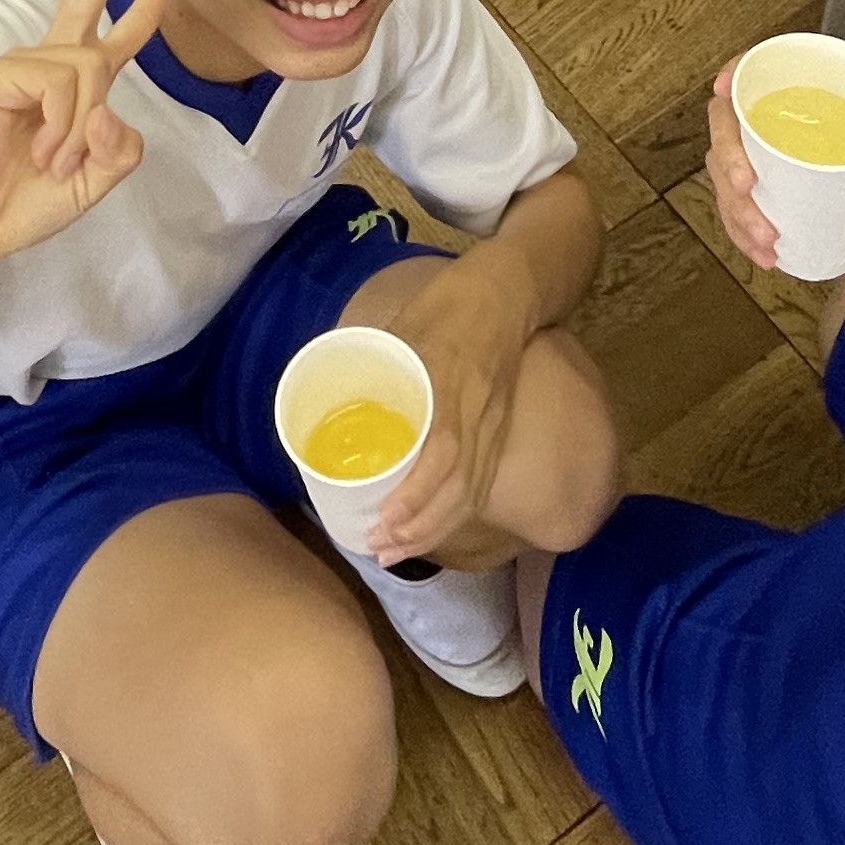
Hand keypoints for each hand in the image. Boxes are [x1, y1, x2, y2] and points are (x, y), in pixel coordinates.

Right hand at [0, 0, 168, 276]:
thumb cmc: (21, 203)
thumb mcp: (94, 181)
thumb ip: (121, 150)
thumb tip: (111, 108)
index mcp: (71, 81)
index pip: (115, 28)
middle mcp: (47, 58)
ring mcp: (18, 60)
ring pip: (89, 68)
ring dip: (82, 129)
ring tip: (52, 161)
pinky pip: (59, 84)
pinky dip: (60, 127)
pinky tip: (36, 150)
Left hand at [370, 251, 540, 561]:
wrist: (507, 292)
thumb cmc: (449, 304)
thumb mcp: (404, 325)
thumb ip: (378, 363)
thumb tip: (337, 393)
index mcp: (450, 384)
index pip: (442, 452)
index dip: (415, 494)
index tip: (383, 521)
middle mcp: (477, 414)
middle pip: (458, 486)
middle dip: (419, 527)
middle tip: (379, 548)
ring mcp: (493, 425)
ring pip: (472, 491)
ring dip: (435, 529)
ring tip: (398, 552)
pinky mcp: (500, 431)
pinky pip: (482, 482)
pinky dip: (457, 513)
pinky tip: (432, 530)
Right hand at [705, 60, 844, 273]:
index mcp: (806, 101)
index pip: (761, 72)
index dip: (735, 73)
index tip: (724, 89)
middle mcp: (774, 125)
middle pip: (728, 125)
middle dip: (729, 156)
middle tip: (745, 187)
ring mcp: (759, 161)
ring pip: (724, 173)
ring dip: (736, 207)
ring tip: (767, 238)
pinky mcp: (757, 196)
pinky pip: (733, 209)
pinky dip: (742, 233)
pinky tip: (764, 255)